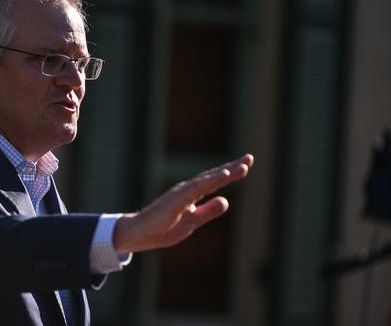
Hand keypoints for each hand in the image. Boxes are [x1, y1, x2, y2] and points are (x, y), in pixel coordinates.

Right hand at [113, 154, 253, 252]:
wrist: (141, 234)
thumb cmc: (163, 228)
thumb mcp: (193, 221)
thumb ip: (209, 211)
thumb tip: (226, 200)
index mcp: (192, 195)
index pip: (214, 182)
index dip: (230, 173)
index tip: (245, 165)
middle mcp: (188, 189)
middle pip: (213, 176)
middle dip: (232, 167)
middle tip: (250, 158)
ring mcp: (182, 192)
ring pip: (208, 179)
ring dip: (226, 172)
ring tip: (243, 166)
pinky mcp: (177, 198)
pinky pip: (198, 187)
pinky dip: (212, 180)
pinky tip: (225, 175)